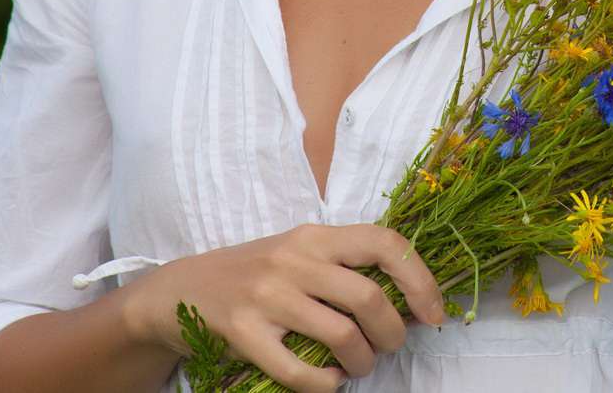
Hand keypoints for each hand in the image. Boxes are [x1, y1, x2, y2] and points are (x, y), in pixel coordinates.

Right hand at [126, 222, 447, 391]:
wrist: (179, 290)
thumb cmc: (255, 273)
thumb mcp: (299, 253)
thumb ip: (345, 268)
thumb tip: (411, 301)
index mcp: (315, 235)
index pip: (385, 243)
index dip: (420, 279)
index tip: (434, 314)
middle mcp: (293, 259)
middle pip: (370, 297)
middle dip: (393, 333)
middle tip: (389, 347)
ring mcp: (267, 296)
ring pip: (342, 336)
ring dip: (363, 361)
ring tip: (358, 366)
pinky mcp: (243, 333)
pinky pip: (300, 370)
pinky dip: (325, 385)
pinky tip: (329, 382)